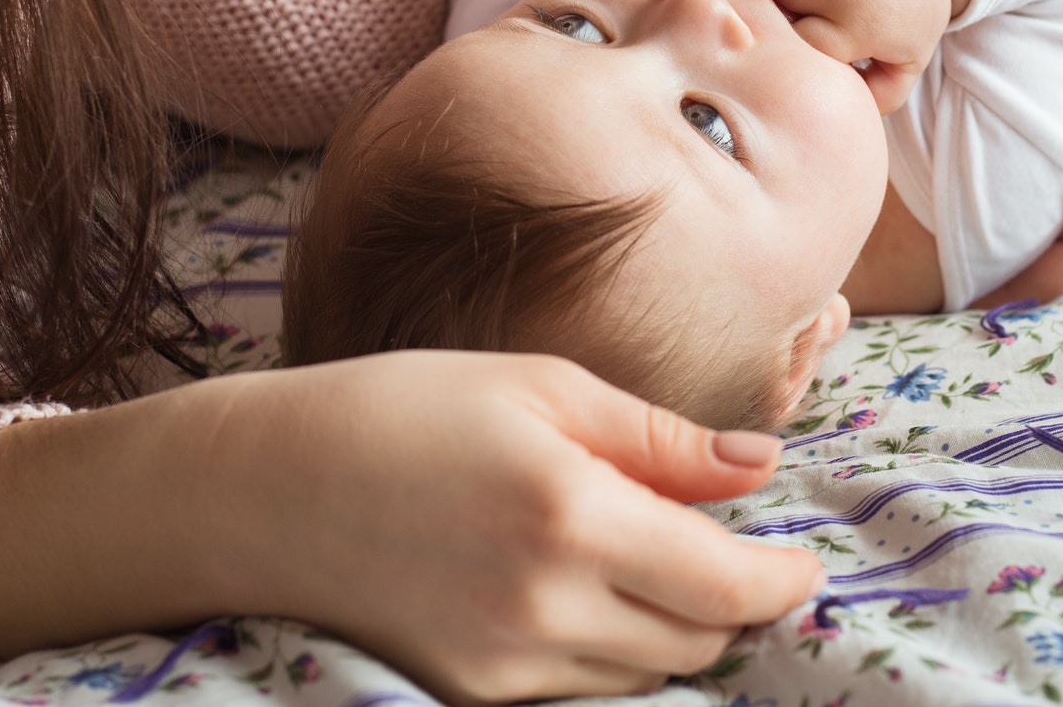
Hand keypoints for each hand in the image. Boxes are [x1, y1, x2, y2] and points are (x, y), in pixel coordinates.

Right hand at [0, 352, 823, 705]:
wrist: (260, 490)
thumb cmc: (403, 409)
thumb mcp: (540, 386)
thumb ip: (660, 438)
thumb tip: (761, 470)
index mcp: (572, 515)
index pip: (730, 587)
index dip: (784, 579)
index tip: (801, 558)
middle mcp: (545, 609)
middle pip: (699, 641)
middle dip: (733, 600)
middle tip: (722, 541)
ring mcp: (504, 668)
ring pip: (647, 674)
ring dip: (671, 625)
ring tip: (640, 555)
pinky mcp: (470, 697)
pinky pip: (581, 690)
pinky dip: (607, 649)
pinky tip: (576, 587)